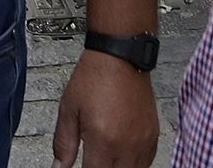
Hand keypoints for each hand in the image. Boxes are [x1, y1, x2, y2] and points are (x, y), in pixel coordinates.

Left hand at [51, 45, 158, 167]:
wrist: (120, 56)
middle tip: (92, 160)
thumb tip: (59, 167)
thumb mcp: (69, 110)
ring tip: (105, 158)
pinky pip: (147, 162)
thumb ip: (63, 144)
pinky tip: (122, 156)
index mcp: (104, 141)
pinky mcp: (153, 135)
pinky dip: (134, 164)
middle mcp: (127, 145)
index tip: (80, 166)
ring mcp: (143, 141)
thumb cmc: (95, 77)